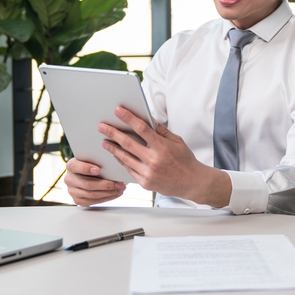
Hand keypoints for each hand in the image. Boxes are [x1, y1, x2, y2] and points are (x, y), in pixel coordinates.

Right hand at [64, 158, 125, 206]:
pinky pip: (92, 202)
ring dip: (108, 193)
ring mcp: (72, 191)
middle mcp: (69, 179)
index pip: (75, 166)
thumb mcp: (92, 159)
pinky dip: (106, 198)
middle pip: (87, 184)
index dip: (86, 168)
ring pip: (91, 195)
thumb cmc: (91, 165)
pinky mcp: (77, 200)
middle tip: (119, 183)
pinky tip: (114, 194)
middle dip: (105, 185)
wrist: (84, 174)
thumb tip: (112, 164)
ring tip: (120, 189)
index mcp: (71, 166)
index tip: (98, 170)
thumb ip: (97, 160)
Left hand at [98, 107, 231, 207]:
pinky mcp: (145, 182)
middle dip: (113, 133)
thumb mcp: (177, 141)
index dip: (129, 118)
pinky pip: (129, 169)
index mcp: (162, 147)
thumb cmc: (185, 160)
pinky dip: (122, 161)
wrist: (192, 183)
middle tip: (102, 127)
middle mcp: (154, 160)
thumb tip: (148, 119)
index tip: (118, 111)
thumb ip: (161, 131)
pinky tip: (116, 155)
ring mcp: (148, 173)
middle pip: (128, 143)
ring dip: (113, 149)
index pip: (141, 129)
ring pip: (125, 158)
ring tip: (105, 142)